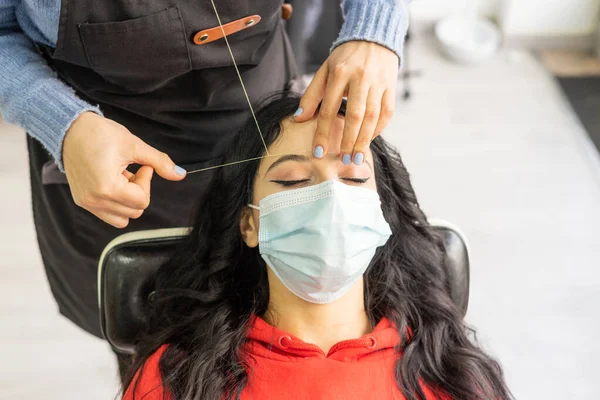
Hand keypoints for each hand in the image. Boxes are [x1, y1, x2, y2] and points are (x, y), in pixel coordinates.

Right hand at [62, 112, 185, 227]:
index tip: (142, 166)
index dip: (146, 182)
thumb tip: (180, 174)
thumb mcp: (134, 145)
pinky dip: (116, 203)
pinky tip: (113, 182)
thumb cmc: (99, 134)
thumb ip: (159, 162)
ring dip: (128, 200)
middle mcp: (94, 200)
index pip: (142, 201)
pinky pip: (108, 215)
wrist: (69, 128)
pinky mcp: (82, 202)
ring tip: (122, 178)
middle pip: (135, 211)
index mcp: (107, 188)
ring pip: (122, 218)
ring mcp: (87, 203)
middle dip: (139, 191)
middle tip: (133, 170)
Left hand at [295, 41, 398, 164]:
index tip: (319, 152)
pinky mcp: (391, 87)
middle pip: (355, 115)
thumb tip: (298, 118)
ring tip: (357, 158)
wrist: (374, 37)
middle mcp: (360, 78)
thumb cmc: (345, 58)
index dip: (324, 132)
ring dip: (364, 140)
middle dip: (349, 141)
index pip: (329, 109)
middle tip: (344, 160)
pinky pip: (387, 112)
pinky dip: (378, 129)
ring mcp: (378, 83)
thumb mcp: (325, 70)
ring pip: (373, 116)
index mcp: (339, 73)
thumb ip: (312, 94)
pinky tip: (369, 140)